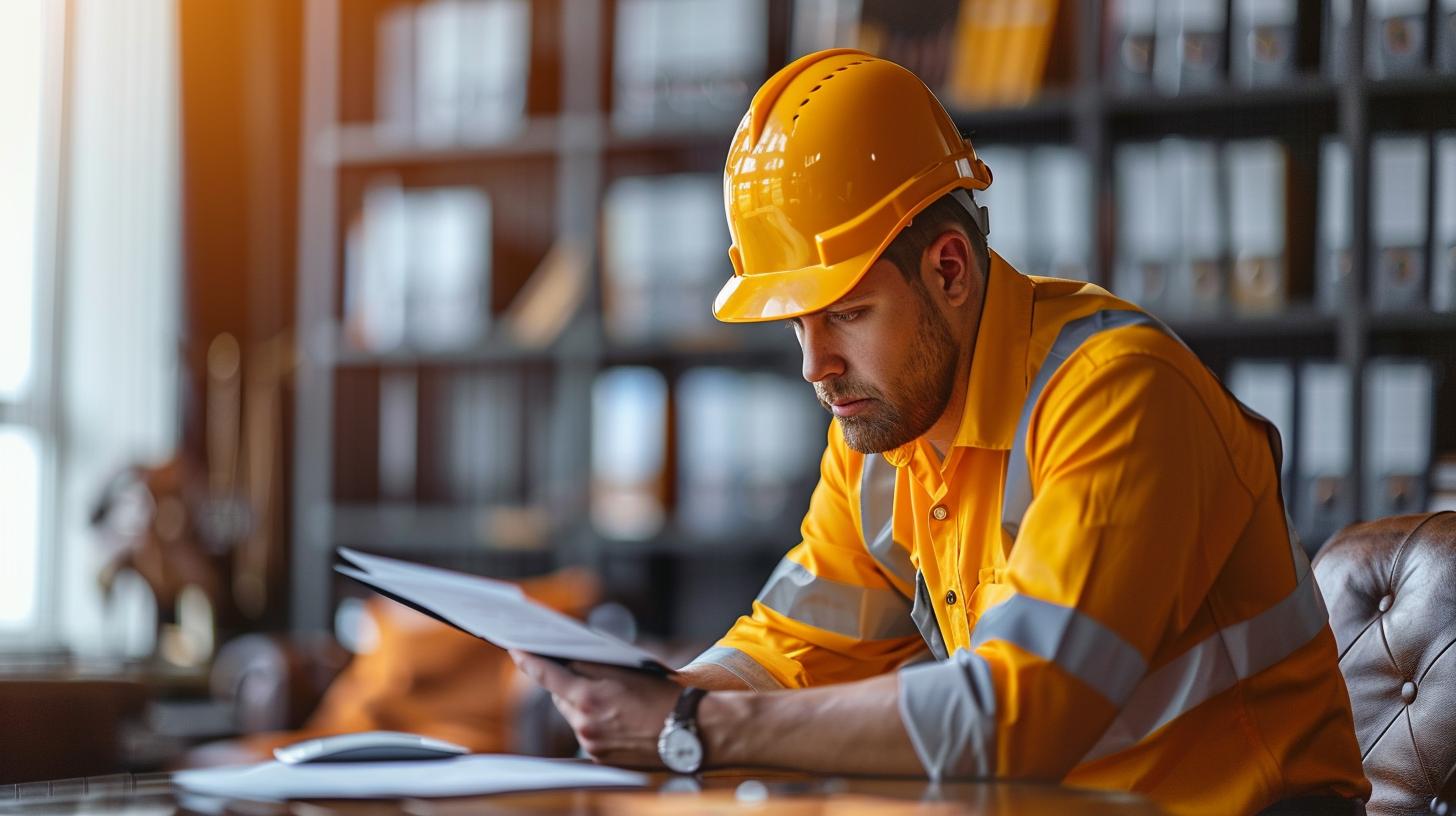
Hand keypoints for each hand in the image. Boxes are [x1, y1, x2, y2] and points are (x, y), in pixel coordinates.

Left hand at [509, 650, 682, 767]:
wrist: (688, 731)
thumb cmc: (662, 696)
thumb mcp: (626, 670)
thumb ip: (592, 665)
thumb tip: (567, 659)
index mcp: (589, 698)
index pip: (548, 676)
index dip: (529, 662)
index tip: (515, 651)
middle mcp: (585, 725)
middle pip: (560, 697)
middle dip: (566, 683)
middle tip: (578, 669)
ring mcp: (591, 745)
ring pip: (573, 716)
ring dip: (582, 703)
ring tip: (610, 696)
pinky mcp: (601, 758)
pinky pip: (587, 734)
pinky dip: (594, 722)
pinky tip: (616, 716)